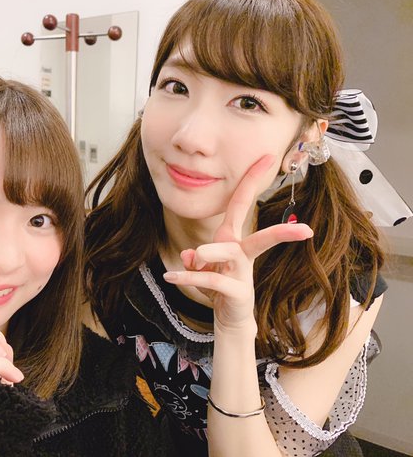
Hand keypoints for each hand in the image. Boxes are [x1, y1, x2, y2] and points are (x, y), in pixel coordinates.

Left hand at [164, 155, 313, 331]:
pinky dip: (188, 277)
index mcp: (232, 239)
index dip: (251, 180)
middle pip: (256, 231)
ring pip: (230, 253)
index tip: (267, 156)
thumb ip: (195, 258)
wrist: (230, 319)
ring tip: (195, 257)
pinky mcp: (236, 292)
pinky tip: (171, 276)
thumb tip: (190, 254)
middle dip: (278, 228)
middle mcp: (241, 252)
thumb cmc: (219, 286)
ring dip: (209, 252)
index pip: (241, 203)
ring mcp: (241, 273)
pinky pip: (211, 280)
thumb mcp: (202, 267)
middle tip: (304, 229)